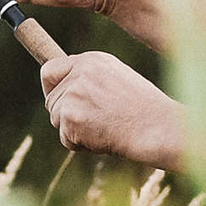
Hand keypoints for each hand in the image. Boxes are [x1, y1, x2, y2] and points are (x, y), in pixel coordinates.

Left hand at [40, 51, 183, 166]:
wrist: (157, 126)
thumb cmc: (145, 109)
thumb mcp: (117, 80)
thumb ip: (89, 80)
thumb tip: (65, 92)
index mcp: (91, 60)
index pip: (49, 70)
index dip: (51, 88)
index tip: (58, 100)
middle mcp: (78, 73)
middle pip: (52, 101)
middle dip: (68, 116)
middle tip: (96, 122)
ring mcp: (72, 94)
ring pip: (57, 120)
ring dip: (76, 131)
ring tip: (105, 128)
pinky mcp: (70, 116)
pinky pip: (65, 138)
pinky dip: (82, 145)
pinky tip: (104, 138)